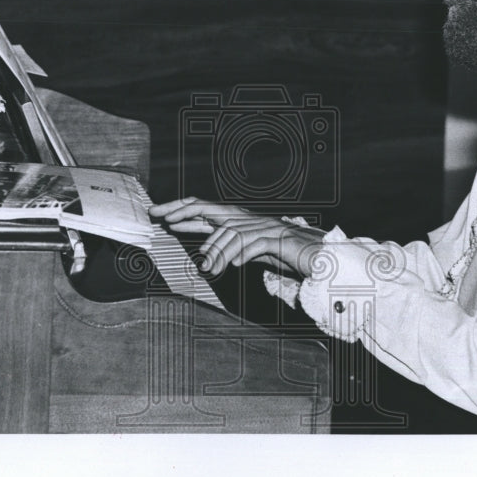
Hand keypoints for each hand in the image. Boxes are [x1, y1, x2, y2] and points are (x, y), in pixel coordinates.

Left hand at [149, 197, 324, 276]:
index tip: (159, 214)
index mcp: (239, 221)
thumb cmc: (283, 253)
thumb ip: (229, 250)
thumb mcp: (249, 252)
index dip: (181, 210)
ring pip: (230, 232)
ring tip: (209, 267)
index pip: (204, 211)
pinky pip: (253, 244)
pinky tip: (233, 265)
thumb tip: (207, 256)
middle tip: (163, 218)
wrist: (316, 255)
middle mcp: (247, 219)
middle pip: (209, 209)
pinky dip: (241, 254)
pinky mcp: (276, 239)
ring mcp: (262, 227)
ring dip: (216, 251)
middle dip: (184, 211)